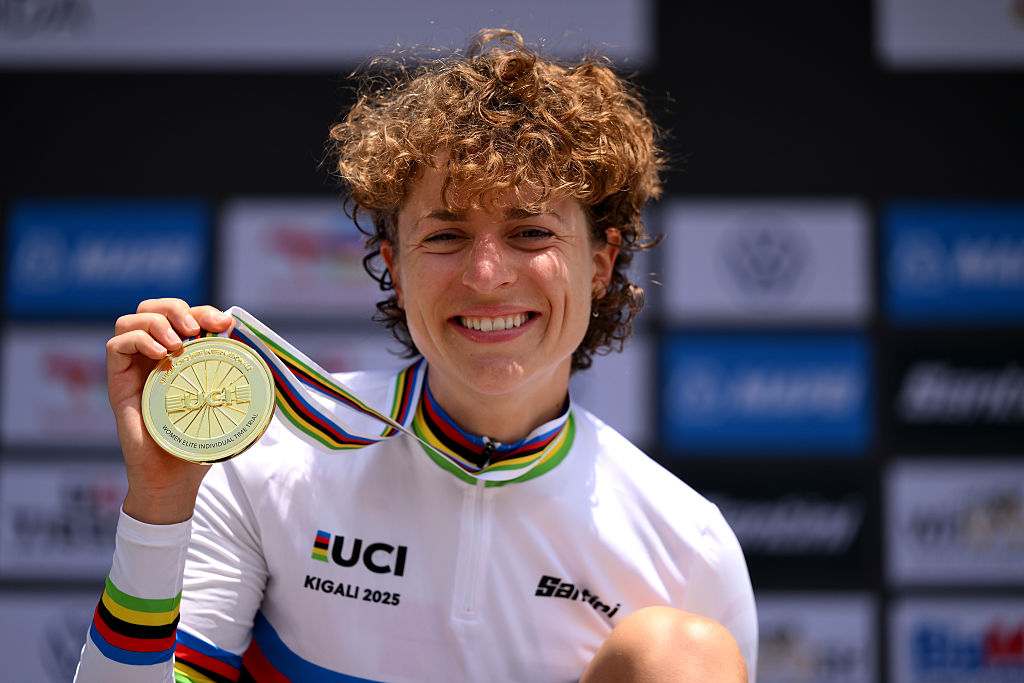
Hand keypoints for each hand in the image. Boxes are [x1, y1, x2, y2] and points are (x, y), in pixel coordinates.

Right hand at [106, 298, 234, 524]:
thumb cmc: (200, 442)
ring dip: (157, 322)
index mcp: (179, 356)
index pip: (184, 316)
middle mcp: (153, 358)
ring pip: (131, 320)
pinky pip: (116, 345)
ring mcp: (134, 370)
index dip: (203, 311)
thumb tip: (267, 362)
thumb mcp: (227, 406)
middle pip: (152, 308)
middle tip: (197, 329)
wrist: (174, 477)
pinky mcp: (118, 384)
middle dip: (176, 307)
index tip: (225, 324)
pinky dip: (139, 340)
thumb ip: (241, 383)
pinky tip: (163, 356)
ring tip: (179, 344)